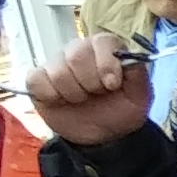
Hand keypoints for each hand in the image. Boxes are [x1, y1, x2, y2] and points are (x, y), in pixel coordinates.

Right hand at [29, 31, 147, 146]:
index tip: (111, 85)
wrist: (101, 135)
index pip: (102, 42)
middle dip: (90, 83)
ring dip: (73, 93)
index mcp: (105, 49)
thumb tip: (129, 58)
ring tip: (81, 100)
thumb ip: (138, 74)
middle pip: (76, 55)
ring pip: (58, 71)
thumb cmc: (121, 110)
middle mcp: (79, 49)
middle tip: (96, 94)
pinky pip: (36, 80)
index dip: (106, 63)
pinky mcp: (38, 78)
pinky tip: (60, 101)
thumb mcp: (140, 97)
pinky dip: (50, 95)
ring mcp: (56, 63)